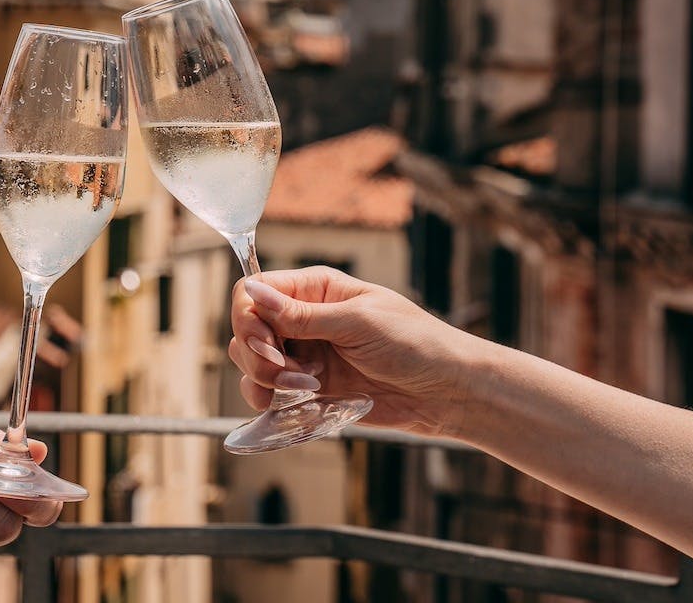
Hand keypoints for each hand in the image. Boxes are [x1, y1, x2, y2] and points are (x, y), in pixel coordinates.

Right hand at [228, 266, 483, 435]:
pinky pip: (269, 393)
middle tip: (291, 373)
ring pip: (251, 363)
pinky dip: (271, 400)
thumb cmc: (414, 343)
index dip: (249, 317)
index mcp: (315, 289)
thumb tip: (252, 291)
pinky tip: (296, 403)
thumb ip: (301, 315)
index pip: (254, 291)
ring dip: (265, 379)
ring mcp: (304, 355)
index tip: (268, 344)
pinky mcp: (309, 389)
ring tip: (304, 388)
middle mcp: (303, 319)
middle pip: (246, 329)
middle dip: (258, 355)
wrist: (446, 391)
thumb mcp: (358, 323)